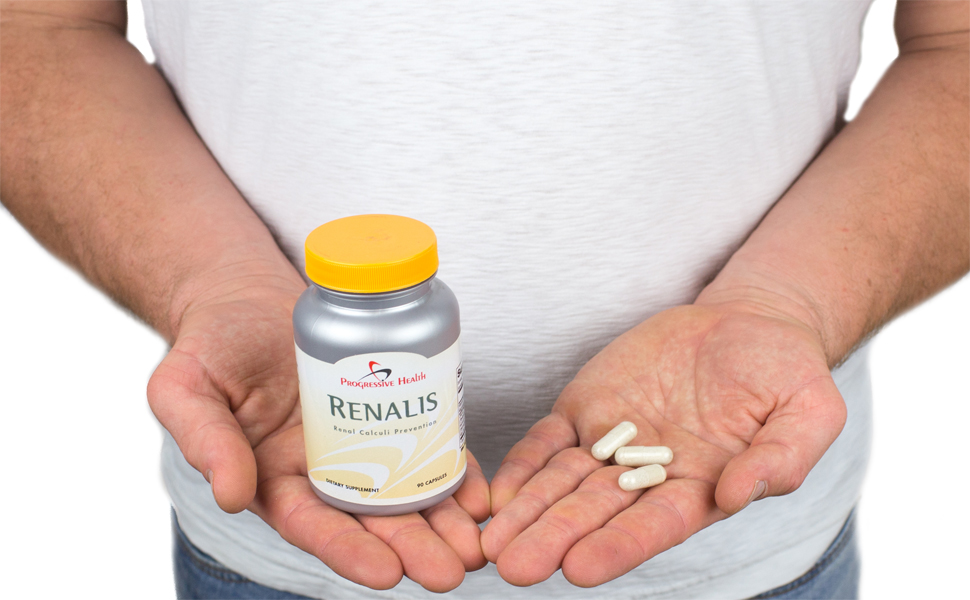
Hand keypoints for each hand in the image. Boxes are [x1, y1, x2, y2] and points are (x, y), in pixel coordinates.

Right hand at [147, 272, 489, 591]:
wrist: (246, 297)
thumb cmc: (212, 340)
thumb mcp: (185, 386)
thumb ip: (202, 439)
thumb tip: (232, 496)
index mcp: (270, 478)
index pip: (311, 524)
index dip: (348, 550)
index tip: (387, 573)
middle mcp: (320, 470)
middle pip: (370, 518)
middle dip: (413, 547)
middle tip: (453, 570)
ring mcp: (358, 442)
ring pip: (405, 490)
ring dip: (443, 521)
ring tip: (477, 544)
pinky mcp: (386, 410)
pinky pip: (424, 444)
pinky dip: (453, 471)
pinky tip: (481, 493)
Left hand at [480, 302, 846, 586]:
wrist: (745, 322)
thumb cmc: (784, 371)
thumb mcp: (809, 412)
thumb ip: (780, 458)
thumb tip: (738, 494)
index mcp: (700, 489)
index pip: (655, 525)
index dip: (618, 546)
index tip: (580, 569)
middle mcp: (648, 477)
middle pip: (595, 513)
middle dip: (555, 539)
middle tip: (515, 566)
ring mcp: (612, 444)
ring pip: (562, 484)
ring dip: (528, 513)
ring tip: (493, 543)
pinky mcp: (586, 410)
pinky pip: (547, 442)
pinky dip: (523, 467)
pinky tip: (499, 495)